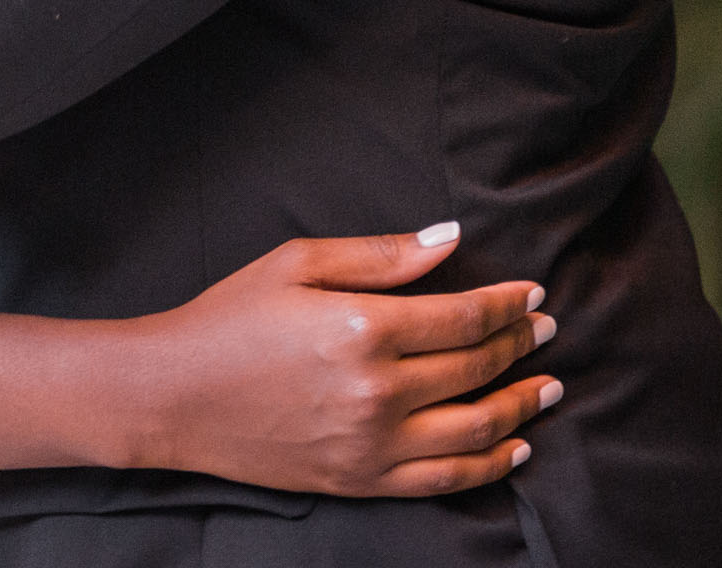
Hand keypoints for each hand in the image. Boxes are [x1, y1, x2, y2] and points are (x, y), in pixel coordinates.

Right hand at [102, 226, 558, 495]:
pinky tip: (516, 444)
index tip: (533, 293)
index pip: (464, 317)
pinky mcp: (362, 481)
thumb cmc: (228, 319)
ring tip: (548, 385)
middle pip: (477, 368)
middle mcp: (377, 392)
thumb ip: (380, 255)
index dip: (508, 304)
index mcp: (362, 328)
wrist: (173, 396)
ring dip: (523, 405)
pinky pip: (448, 479)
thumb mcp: (296, 264)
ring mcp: (373, 444)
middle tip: (544, 329)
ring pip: (477, 428)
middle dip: (520, 344)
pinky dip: (492, 463)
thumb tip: (451, 240)